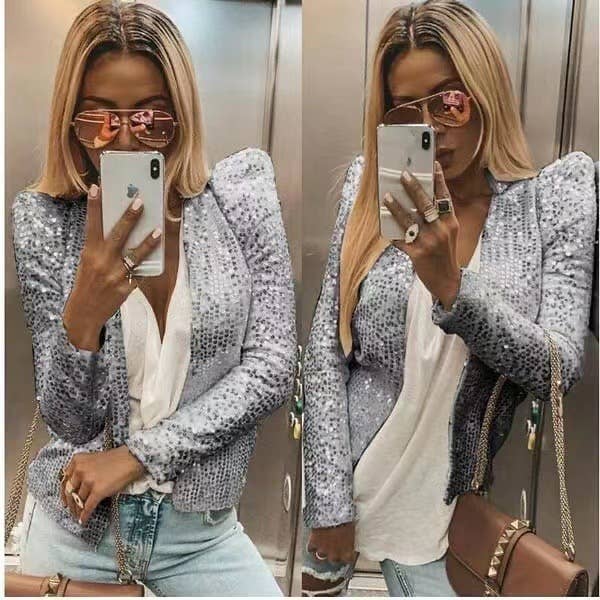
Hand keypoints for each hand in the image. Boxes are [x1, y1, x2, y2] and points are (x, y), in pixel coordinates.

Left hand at [60, 445, 145, 524]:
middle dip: (70, 503)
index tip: (65, 500)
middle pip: (70, 492)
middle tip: (71, 511)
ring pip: (79, 500)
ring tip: (79, 516)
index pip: (65, 480)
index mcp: (77, 460)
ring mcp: (88, 481)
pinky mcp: (98, 491)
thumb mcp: (93, 459)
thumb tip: (76, 488)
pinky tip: (83, 520)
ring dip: (78, 510)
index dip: (64, 493)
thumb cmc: (116, 459)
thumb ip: (82, 469)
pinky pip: (88, 506)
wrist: (131, 459)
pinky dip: (85, 515)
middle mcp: (80, 470)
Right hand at [63, 183, 162, 350]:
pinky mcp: (125, 288)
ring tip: (158, 231)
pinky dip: (149, 264)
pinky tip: (159, 254)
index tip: (97, 188)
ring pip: (135, 255)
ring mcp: (115, 275)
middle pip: (118, 235)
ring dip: (148, 242)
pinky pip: (140, 273)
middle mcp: (102, 262)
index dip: (94, 206)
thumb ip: (102, 245)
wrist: (84, 313)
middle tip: (140, 201)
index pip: (92, 225)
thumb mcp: (88, 261)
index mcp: (89, 252)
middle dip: (129, 217)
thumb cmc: (88, 281)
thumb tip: (122, 227)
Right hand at [308, 522, 356, 563]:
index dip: (347, 555)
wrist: (331, 513)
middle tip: (333, 548)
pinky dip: (311, 545)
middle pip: (333, 560)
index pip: (349, 560)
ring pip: (320, 556)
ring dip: (322, 551)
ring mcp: (323, 550)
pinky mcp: (313, 544)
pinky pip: (310, 549)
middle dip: (333, 554)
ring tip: (322, 544)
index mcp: (347, 552)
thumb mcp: (351, 529)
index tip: (347, 552)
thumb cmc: (344, 519)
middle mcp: (335, 555)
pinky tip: (313, 541)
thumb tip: (349, 536)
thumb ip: (349, 538)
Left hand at [383, 161, 460, 308]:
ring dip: (397, 207)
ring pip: (410, 220)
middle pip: (426, 204)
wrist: (448, 281)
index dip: (439, 180)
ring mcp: (429, 242)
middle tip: (403, 174)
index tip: (432, 165)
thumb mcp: (449, 233)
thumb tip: (422, 200)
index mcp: (450, 222)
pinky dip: (391, 231)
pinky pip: (401, 239)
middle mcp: (441, 230)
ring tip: (387, 196)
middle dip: (414, 188)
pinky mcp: (417, 254)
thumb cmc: (446, 254)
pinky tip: (382, 223)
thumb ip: (439, 217)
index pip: (445, 197)